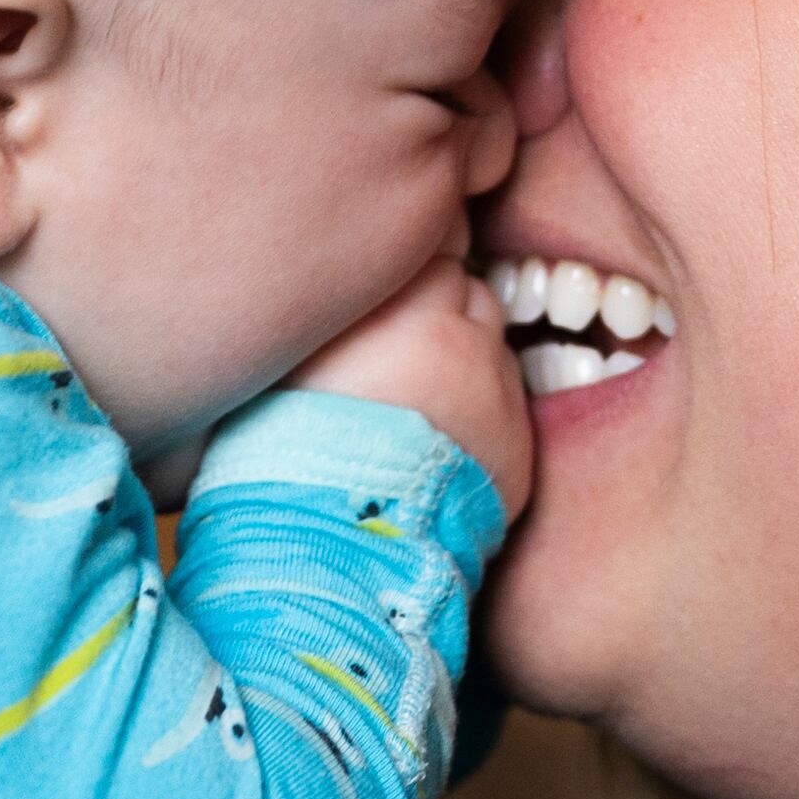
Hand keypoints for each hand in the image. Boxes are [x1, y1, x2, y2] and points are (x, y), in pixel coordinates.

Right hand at [289, 236, 531, 514]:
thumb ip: (326, 309)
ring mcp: (494, 387)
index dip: (403, 277)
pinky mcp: (520, 442)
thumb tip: (337, 283)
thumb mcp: (280, 359)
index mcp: (388, 302)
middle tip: (397, 360)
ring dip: (466, 361)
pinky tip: (439, 450)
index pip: (424, 246)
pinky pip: (509, 407)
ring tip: (416, 409)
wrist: (325, 552)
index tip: (385, 301)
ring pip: (493, 343)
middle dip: (441, 312)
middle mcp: (451, 331)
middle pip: (465, 287)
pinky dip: (484, 418)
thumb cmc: (278, 453)